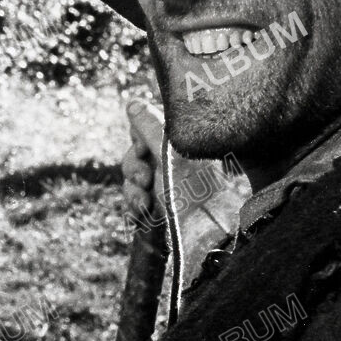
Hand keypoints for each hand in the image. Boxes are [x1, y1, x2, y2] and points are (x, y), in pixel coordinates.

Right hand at [123, 100, 241, 230]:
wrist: (207, 238)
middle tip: (145, 180)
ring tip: (146, 204)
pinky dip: (135, 207)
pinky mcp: (160, 208)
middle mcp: (175, 161)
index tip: (143, 148)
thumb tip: (133, 102)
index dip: (138, 137)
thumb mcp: (170, 155)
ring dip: (133, 191)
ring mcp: (167, 185)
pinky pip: (135, 200)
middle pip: (135, 154)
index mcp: (182, 144)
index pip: (148, 127)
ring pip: (132, 179)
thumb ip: (149, 126)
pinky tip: (143, 214)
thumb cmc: (195, 193)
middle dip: (133, 168)